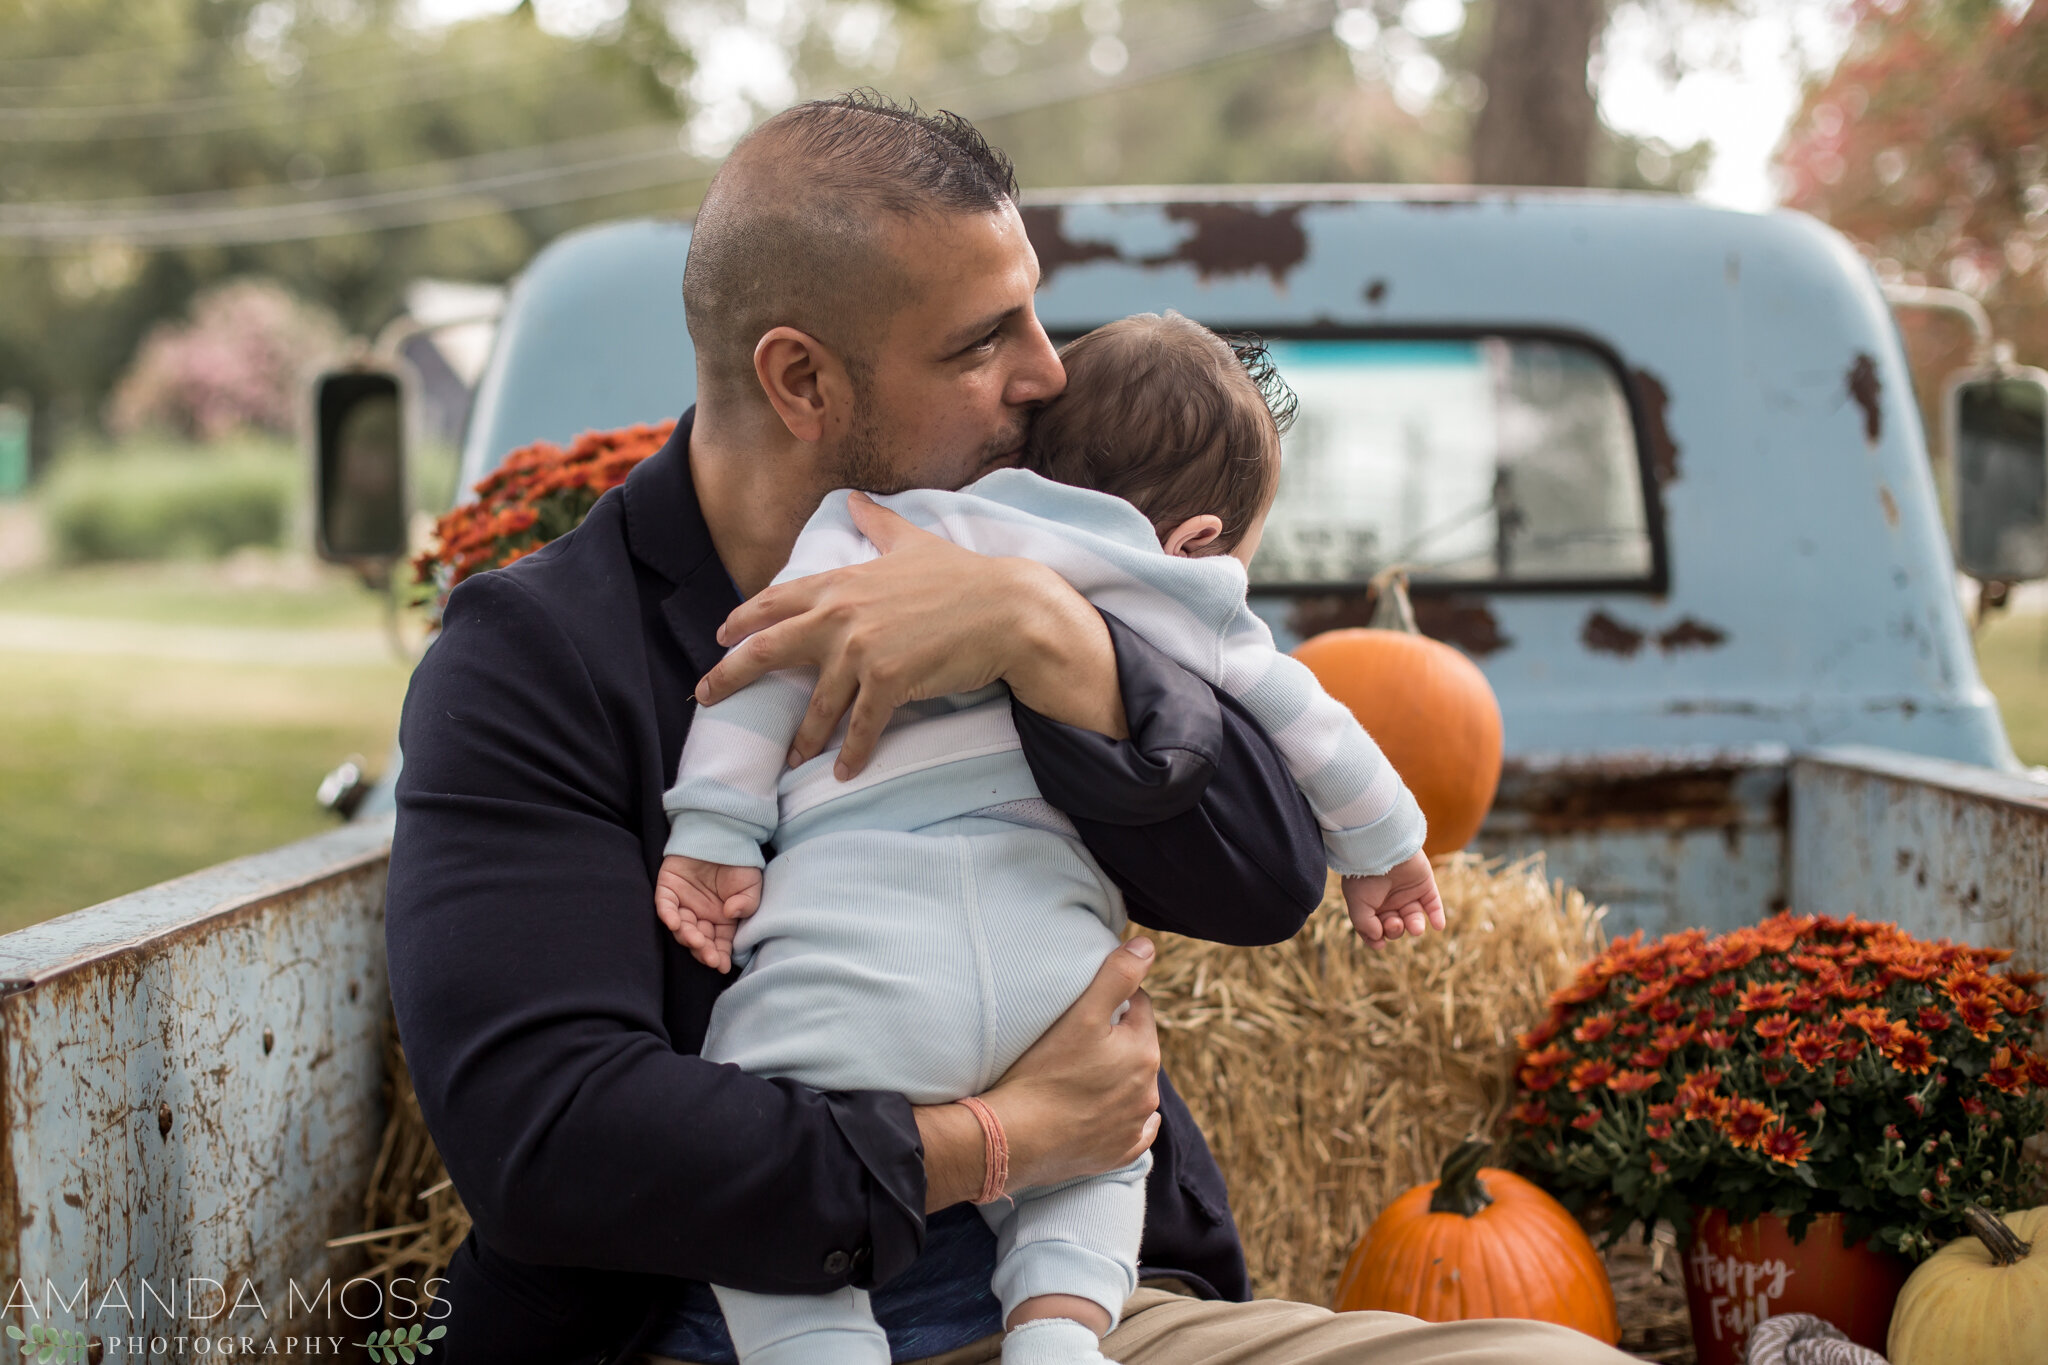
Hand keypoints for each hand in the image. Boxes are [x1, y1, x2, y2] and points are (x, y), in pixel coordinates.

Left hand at [654, 854, 761, 972]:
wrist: (721, 833)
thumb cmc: (739, 861)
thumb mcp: (752, 883)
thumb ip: (747, 903)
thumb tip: (732, 914)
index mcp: (722, 919)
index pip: (719, 943)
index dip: (719, 955)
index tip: (721, 965)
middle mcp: (701, 915)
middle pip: (699, 939)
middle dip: (703, 950)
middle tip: (709, 955)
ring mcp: (683, 903)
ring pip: (681, 927)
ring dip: (688, 937)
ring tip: (696, 940)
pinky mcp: (667, 889)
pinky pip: (664, 905)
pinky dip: (667, 915)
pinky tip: (676, 922)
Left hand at [694, 493, 1124, 779]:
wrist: (1006, 609)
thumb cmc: (962, 575)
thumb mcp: (911, 542)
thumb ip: (877, 523)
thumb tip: (856, 498)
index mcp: (840, 583)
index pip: (775, 602)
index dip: (743, 621)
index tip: (721, 638)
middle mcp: (840, 615)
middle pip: (767, 651)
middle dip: (730, 677)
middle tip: (707, 697)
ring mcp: (862, 650)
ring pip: (815, 704)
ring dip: (802, 737)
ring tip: (791, 759)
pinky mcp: (888, 682)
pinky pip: (860, 727)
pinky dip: (851, 753)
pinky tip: (844, 772)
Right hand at [977, 937, 1162, 1191]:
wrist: (1015, 1139)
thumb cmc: (1044, 1072)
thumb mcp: (1082, 1014)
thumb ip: (1117, 975)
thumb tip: (1147, 946)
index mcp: (1144, 1051)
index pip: (1138, 1007)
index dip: (1112, 1001)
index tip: (1086, 1006)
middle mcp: (1148, 1090)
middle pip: (1136, 1048)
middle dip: (1116, 1040)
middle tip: (1077, 1039)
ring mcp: (1134, 1125)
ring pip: (1133, 1088)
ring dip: (1117, 1078)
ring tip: (1080, 1076)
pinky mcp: (1119, 1153)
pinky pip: (1131, 1130)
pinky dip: (1119, 1118)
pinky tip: (1098, 1112)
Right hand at [1341, 852, 1446, 950]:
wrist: (1381, 850)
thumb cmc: (1364, 876)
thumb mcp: (1357, 903)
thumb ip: (1364, 924)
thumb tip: (1379, 938)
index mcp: (1370, 905)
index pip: (1374, 928)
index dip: (1376, 938)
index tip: (1379, 942)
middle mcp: (1388, 901)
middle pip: (1395, 927)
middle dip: (1395, 930)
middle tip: (1394, 922)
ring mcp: (1407, 894)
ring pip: (1414, 919)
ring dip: (1415, 927)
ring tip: (1415, 928)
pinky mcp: (1424, 886)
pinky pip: (1433, 905)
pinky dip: (1437, 916)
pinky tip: (1438, 926)